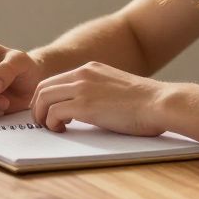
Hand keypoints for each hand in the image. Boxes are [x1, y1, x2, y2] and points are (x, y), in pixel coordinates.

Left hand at [30, 61, 171, 135]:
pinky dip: (52, 123)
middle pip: (43, 87)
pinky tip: (62, 130)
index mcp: (91, 68)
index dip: (46, 97)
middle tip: (42, 122)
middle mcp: (83, 74)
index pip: (55, 80)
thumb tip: (88, 108)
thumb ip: (99, 91)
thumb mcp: (116, 88)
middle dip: (38, 106)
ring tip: (50, 128)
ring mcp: (83, 88)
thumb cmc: (146, 102)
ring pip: (44, 98)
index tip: (48, 111)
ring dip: (41, 116)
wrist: (160, 102)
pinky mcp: (85, 105)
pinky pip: (54, 113)